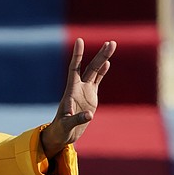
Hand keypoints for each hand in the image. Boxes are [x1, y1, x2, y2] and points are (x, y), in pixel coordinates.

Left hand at [41, 39, 116, 158]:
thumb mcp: (67, 125)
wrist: (63, 133)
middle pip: (91, 67)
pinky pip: (97, 81)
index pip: (74, 68)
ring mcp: (85, 91)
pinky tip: (108, 63)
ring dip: (104, 59)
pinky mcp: (91, 97)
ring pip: (95, 71)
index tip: (79, 40)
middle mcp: (79, 87)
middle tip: (111, 42)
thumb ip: (77, 119)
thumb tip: (89, 116)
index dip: (77, 55)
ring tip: (111, 45)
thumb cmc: (61, 129)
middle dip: (101, 55)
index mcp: (71, 91)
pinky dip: (103, 72)